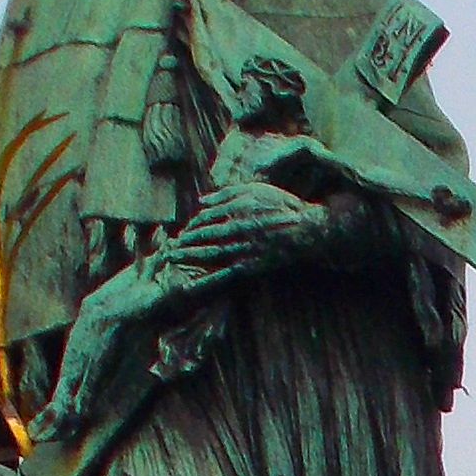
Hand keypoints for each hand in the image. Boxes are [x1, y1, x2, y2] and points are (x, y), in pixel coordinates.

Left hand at [160, 175, 334, 284]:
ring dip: (188, 257)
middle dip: (183, 242)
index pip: (205, 217)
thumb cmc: (282, 206)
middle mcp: (236, 228)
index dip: (192, 224)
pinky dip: (207, 280)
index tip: (183, 231)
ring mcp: (243, 248)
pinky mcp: (251, 265)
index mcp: (236, 208)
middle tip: (168, 248)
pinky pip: (224, 273)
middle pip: (202, 235)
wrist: (308, 230)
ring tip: (173, 259)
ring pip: (208, 253)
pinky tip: (192, 284)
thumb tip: (201, 201)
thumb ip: (226, 194)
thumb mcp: (255, 190)